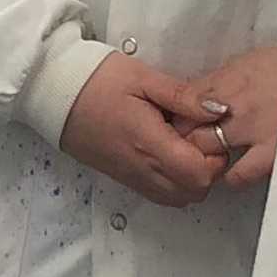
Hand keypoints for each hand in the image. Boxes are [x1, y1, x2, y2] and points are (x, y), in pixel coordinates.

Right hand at [58, 52, 227, 207]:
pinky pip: (162, 194)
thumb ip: (184, 97)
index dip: (217, 155)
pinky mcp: (125, 178)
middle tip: (200, 135)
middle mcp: (143, 169)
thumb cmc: (98, 80)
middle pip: (195, 191)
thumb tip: (220, 110)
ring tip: (184, 143)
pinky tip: (169, 152)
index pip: (201, 173)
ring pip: (180, 197)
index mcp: (150, 144)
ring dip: (192, 177)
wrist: (56, 94)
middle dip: (209, 168)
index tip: (210, 129)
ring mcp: (133, 178)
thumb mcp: (144, 78)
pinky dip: (175, 182)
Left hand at [178, 42, 276, 189]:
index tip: (174, 124)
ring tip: (209, 159)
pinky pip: (241, 174)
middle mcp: (234, 108)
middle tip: (187, 145)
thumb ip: (213, 86)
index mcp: (225, 84)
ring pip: (209, 154)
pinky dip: (232, 176)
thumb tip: (188, 101)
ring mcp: (254, 132)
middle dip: (185, 139)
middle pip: (190, 132)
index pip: (181, 106)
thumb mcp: (241, 65)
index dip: (174, 117)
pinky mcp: (274, 152)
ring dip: (205, 159)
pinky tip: (232, 171)